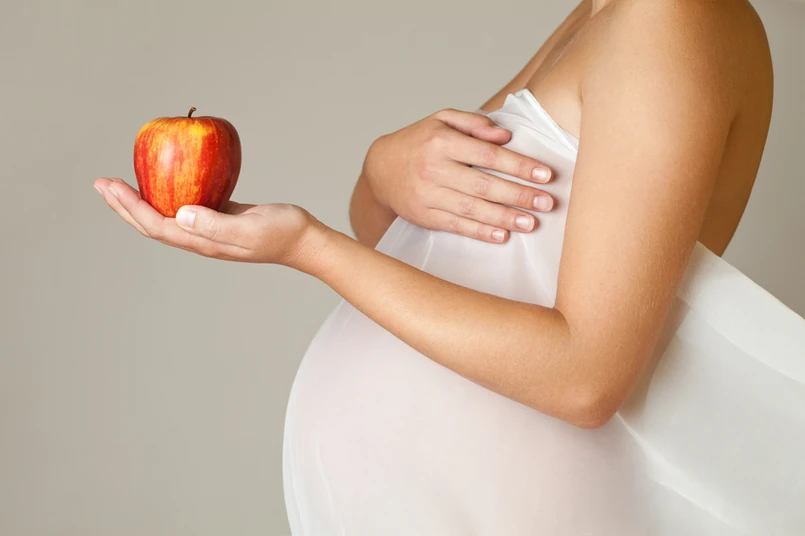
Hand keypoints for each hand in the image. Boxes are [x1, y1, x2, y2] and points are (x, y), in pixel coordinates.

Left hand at [94, 177, 323, 270]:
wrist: (305, 239)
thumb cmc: (282, 233)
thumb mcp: (250, 229)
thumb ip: (216, 224)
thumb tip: (180, 214)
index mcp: (203, 242)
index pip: (156, 225)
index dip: (130, 208)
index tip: (111, 186)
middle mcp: (200, 237)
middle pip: (153, 223)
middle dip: (124, 205)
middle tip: (102, 183)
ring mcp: (209, 228)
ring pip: (165, 215)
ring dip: (140, 201)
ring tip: (121, 184)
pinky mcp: (219, 217)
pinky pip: (185, 205)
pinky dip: (167, 193)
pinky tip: (163, 179)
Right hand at [363, 108, 554, 243]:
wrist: (380, 169)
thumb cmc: (419, 142)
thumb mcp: (441, 120)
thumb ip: (473, 123)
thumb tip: (505, 136)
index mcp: (441, 142)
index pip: (488, 155)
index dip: (518, 165)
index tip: (545, 174)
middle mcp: (434, 169)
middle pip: (484, 185)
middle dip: (519, 195)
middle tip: (547, 202)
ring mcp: (428, 195)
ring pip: (472, 209)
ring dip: (504, 218)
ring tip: (531, 223)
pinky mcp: (424, 216)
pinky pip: (456, 226)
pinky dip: (479, 232)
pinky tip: (501, 235)